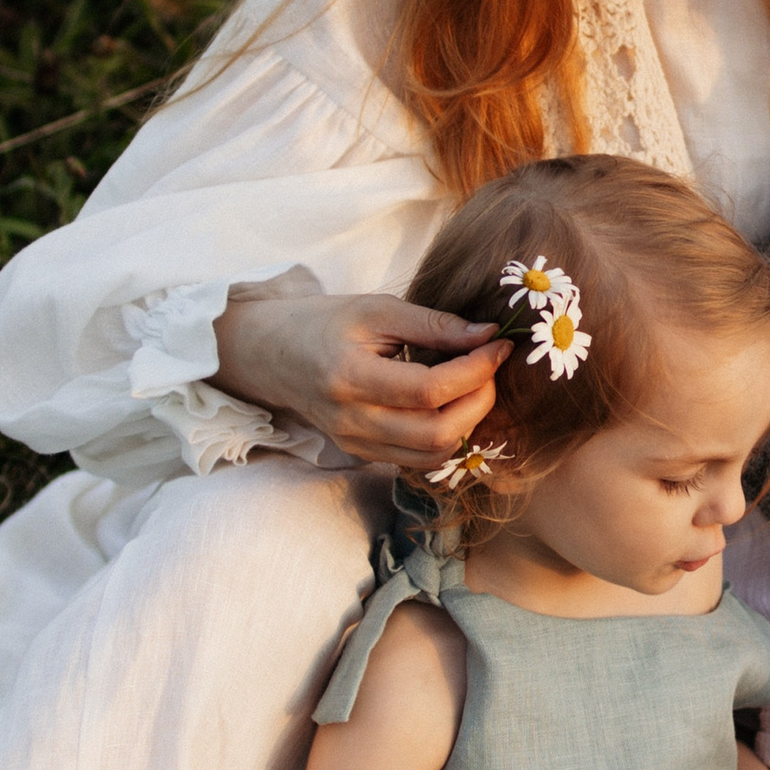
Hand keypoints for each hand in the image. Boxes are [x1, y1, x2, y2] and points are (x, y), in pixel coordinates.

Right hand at [214, 293, 508, 467]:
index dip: (476, 370)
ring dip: (468, 422)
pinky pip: (419, 459)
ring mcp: (355, 443)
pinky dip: (447, 436)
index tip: (499, 346)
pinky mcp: (362, 454)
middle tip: (490, 368)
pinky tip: (452, 405)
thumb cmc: (323, 323)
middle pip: (437, 433)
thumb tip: (488, 335)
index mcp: (348, 377)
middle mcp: (350, 420)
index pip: (429, 390)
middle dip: (479, 401)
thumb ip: (434, 324)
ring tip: (473, 385)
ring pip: (433, 454)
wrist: (270, 355)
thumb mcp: (377, 310)